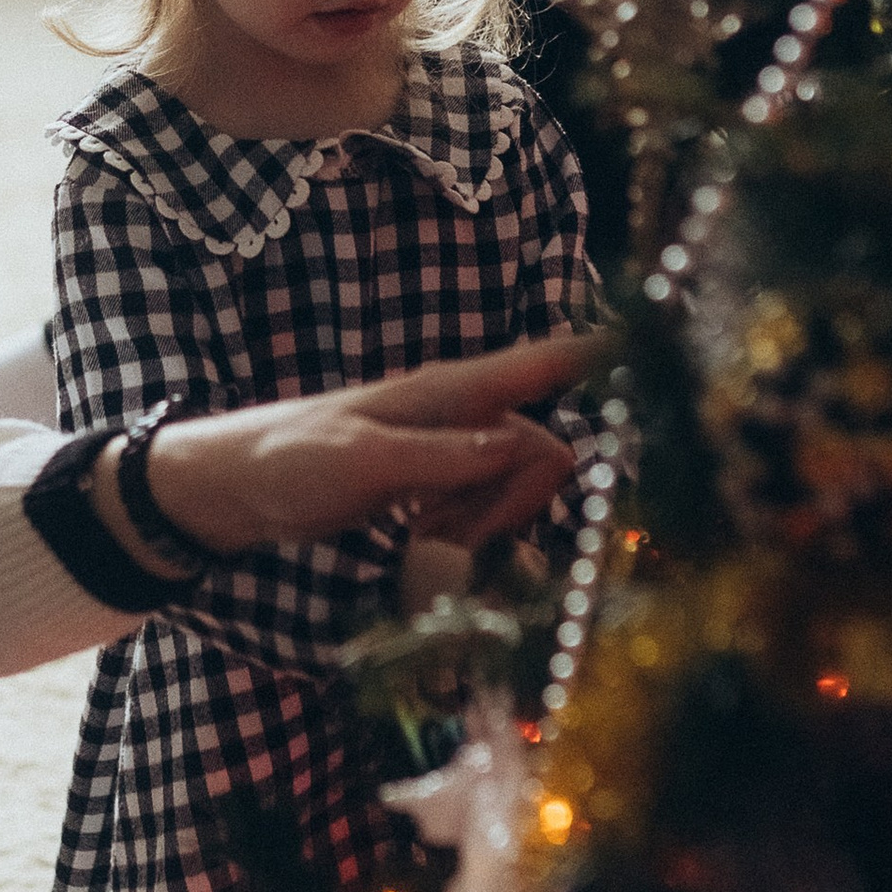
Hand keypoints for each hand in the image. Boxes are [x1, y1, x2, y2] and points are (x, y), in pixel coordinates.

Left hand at [144, 337, 598, 563]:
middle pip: (542, 451)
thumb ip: (445, 457)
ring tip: (420, 542)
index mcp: (447, 390)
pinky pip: (484, 511)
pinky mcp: (433, 484)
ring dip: (485, 527)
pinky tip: (424, 548)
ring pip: (515, 488)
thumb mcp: (362, 463)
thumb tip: (526, 446)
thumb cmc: (284, 460)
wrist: (226, 487)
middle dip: (516, 502)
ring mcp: (447, 450)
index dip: (605, 352)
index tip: (665, 342)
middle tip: (448, 536)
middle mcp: (458, 412)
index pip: (543, 362)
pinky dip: (466, 535)